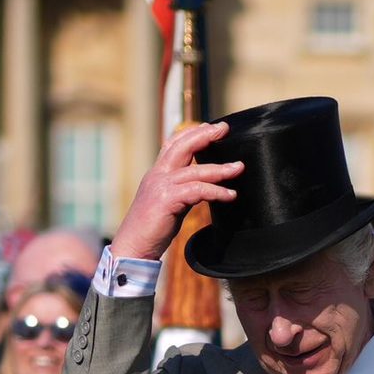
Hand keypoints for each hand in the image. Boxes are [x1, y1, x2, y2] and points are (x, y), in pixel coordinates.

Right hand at [111, 121, 243, 261]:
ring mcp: (161, 186)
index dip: (192, 133)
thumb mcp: (170, 203)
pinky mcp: (167, 200)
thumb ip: (183, 192)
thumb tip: (204, 188)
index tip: (211, 127)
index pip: (173, 144)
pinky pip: (197, 191)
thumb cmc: (153, 229)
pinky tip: (231, 195)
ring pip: (194, 170)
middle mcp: (158, 175)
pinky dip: (216, 191)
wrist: (134, 246)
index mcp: (158, 173)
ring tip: (239, 167)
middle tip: (225, 128)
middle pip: (182, 146)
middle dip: (204, 135)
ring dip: (220, 168)